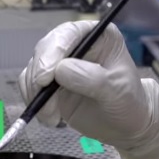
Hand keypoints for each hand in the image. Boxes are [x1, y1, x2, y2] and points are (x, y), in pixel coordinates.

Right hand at [18, 21, 158, 158]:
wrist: (125, 125)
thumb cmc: (128, 102)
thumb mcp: (118, 90)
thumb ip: (92, 79)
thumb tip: (60, 70)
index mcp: (98, 36)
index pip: (70, 33)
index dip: (54, 50)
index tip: (46, 75)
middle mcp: (77, 45)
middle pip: (46, 48)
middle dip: (39, 73)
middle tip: (41, 94)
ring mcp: (61, 64)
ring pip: (33, 68)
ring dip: (35, 92)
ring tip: (52, 115)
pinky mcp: (50, 83)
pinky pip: (30, 86)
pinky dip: (34, 102)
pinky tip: (50, 118)